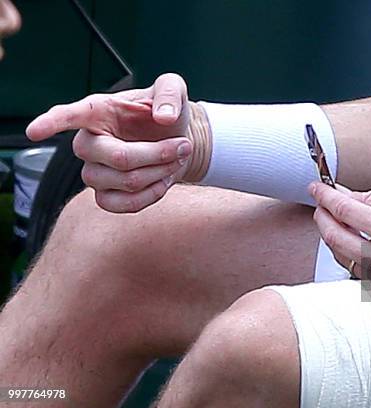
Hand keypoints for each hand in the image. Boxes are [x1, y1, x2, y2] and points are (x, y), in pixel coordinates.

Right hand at [26, 73, 199, 212]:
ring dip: (160, 173)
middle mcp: (90, 142)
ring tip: (176, 159)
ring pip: (125, 182)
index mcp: (98, 111)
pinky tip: (163, 181)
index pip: (69, 116)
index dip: (52, 123)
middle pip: (118, 158)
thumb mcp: (173, 89)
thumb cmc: (168, 112)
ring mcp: (95, 172)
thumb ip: (170, 92)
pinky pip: (123, 205)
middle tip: (182, 145)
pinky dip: (152, 195)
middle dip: (157, 154)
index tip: (35, 131)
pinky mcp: (106, 195)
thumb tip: (163, 116)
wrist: (179, 140)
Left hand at [309, 182, 370, 277]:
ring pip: (340, 255)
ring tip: (333, 218)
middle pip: (335, 237)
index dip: (325, 197)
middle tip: (320, 204)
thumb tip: (341, 194)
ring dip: (330, 234)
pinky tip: (347, 238)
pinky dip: (345, 251)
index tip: (315, 188)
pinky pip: (353, 268)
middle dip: (322, 217)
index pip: (345, 211)